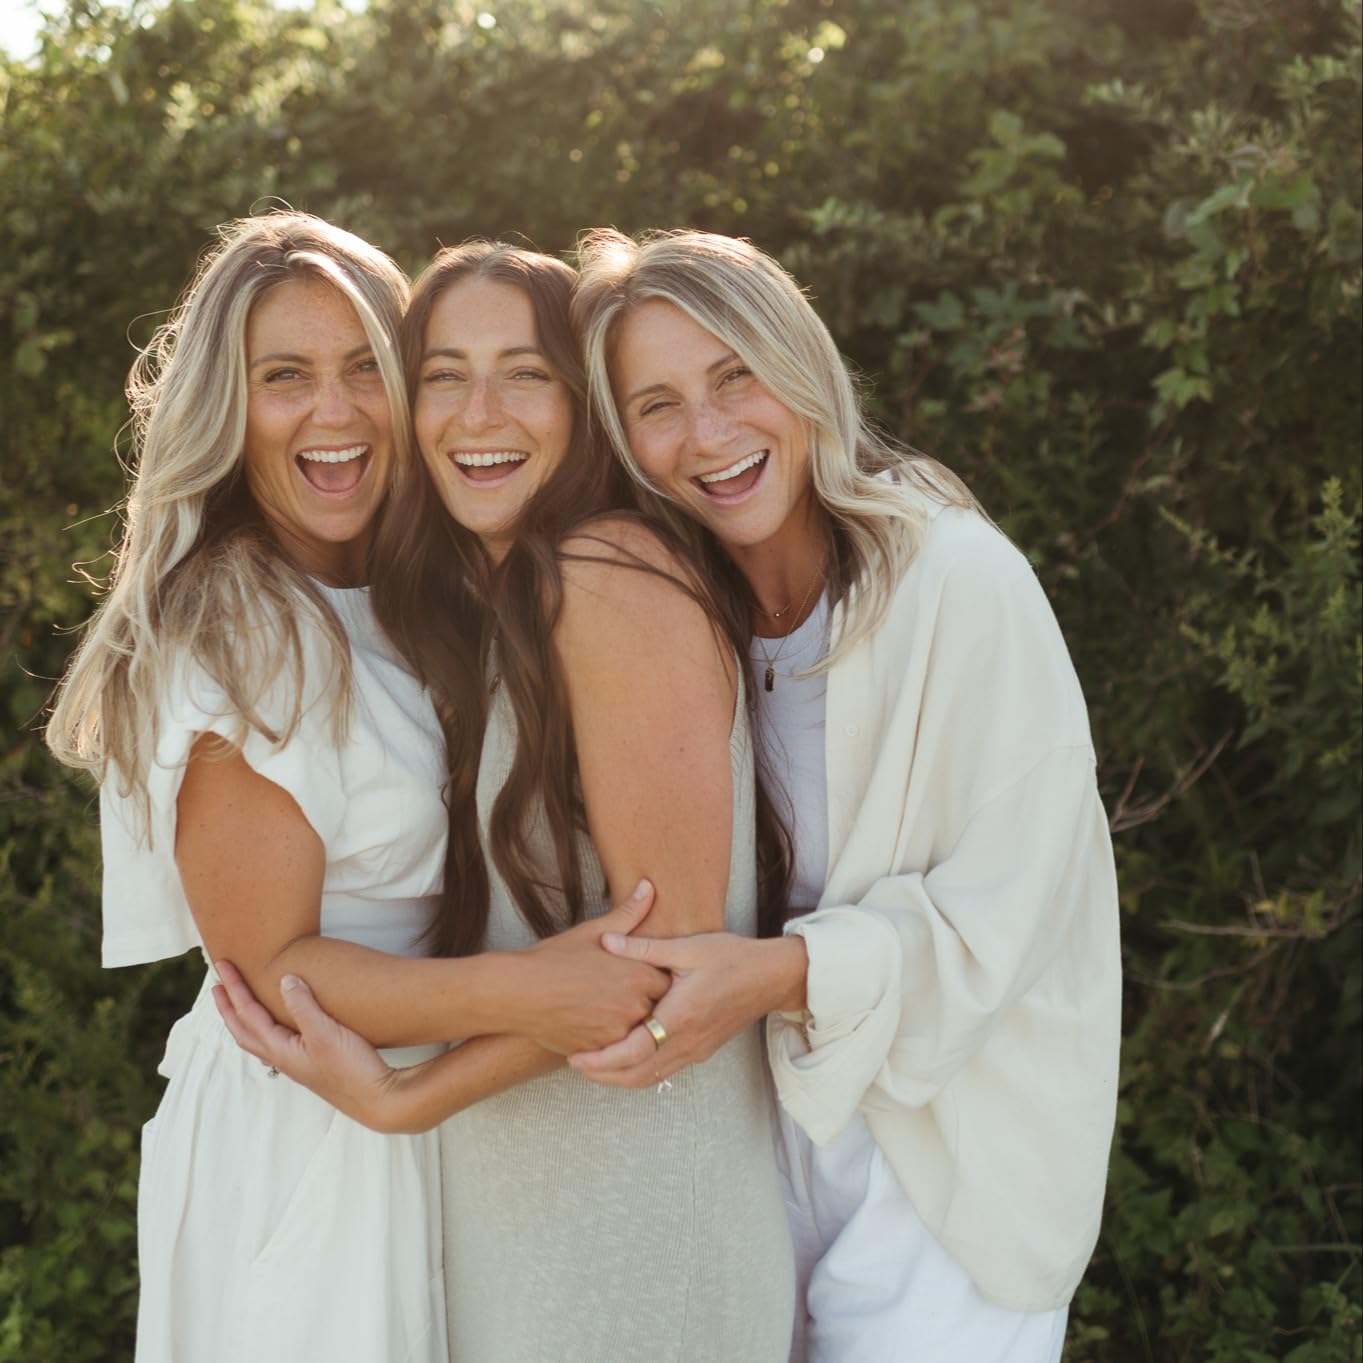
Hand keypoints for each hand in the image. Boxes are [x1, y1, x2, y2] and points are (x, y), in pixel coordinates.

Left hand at [212, 961, 417, 1132]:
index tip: (223, 966)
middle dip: (228, 1006)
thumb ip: (303, 1006)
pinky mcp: (309, 1062)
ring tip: (238, 1003)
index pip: (248, 1014)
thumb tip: (285, 980)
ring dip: (242, 1019)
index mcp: (280, 1048)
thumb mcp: (325, 1032)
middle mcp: (282, 1057)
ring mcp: (295, 1062)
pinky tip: (276, 1026)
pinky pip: (275, 1042)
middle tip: (217, 984)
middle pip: (243, 1030)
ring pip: (257, 1038)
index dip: (235, 988)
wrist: (375, 1098)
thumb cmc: (351, 1069)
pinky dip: (265, 1029)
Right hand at [515, 879, 671, 1053]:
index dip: (655, 978)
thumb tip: (649, 886)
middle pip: (657, 1008)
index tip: (641, 974)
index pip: (668, 982)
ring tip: (608, 1008)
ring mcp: (618, 1033)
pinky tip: (594, 1023)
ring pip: (639, 1031)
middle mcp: (633, 1006)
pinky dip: (611, 1038)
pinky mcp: (601, 1052)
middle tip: (623, 992)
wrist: (517, 993)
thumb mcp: (593, 932)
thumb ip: (629, 913)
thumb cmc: (554, 959)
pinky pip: (618, 1048)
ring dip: (630, 1022)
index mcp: (637, 975)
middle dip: (647, 1002)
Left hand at [567, 931, 808, 1087]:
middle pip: (637, 1075)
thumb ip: (645, 947)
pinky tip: (625, 1058)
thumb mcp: (688, 947)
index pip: (633, 1052)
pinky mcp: (702, 1051)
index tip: (576, 1057)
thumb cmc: (732, 957)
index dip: (601, 1060)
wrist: (772, 977)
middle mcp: (688, 1041)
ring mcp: (696, 1050)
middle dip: (603, 1075)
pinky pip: (665, 1071)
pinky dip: (640, 1072)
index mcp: (680, 1016)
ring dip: (620, 1077)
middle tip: (575, 1064)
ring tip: (593, 1066)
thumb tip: (606, 941)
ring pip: (651, 1078)